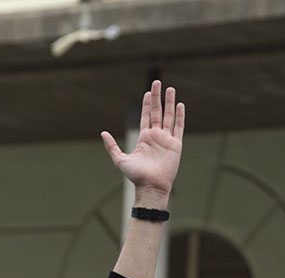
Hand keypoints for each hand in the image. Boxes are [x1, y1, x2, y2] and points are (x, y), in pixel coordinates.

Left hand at [100, 81, 183, 204]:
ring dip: (170, 103)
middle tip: (157, 82)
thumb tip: (103, 133)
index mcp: (144, 138)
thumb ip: (112, 146)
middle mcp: (156, 137)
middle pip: (158, 112)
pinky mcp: (176, 145)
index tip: (148, 92)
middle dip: (157, 97)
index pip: (146, 117)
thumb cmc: (136, 176)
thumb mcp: (120, 159)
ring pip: (169, 116)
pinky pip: (179, 127)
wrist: (150, 187)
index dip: (147, 104)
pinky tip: (180, 105)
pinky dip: (180, 116)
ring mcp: (167, 140)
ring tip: (170, 89)